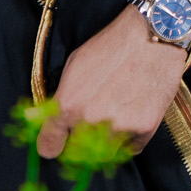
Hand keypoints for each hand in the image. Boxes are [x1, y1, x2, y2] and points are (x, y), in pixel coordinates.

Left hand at [37, 0, 188, 157]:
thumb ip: (60, 95)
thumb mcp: (75, 65)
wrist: (153, 35)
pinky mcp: (144, 128)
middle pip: (77, 154)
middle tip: (91, 126)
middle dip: (81, 144)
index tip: (55, 146)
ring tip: (115, 117)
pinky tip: (134, 113)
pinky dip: (131, 137)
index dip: (51, 146)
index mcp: (68, 105)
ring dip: (107, 143)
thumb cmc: (112, 44)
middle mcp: (90, 120)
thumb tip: (38, 117)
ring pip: (105, 155)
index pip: (49, 145)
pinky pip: (131, 148)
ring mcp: (118, 127)